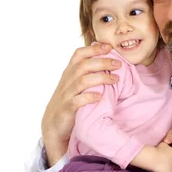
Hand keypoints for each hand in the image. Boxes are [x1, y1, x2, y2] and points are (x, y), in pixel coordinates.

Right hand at [41, 44, 120, 165]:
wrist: (53, 124)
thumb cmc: (68, 101)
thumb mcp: (73, 84)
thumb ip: (84, 72)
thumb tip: (104, 58)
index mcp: (69, 72)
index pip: (78, 54)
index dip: (93, 49)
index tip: (109, 47)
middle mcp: (67, 81)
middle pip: (83, 65)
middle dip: (102, 62)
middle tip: (118, 64)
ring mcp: (66, 94)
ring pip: (82, 81)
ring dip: (101, 78)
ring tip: (115, 79)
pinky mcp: (67, 108)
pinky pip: (77, 100)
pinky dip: (89, 97)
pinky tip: (100, 97)